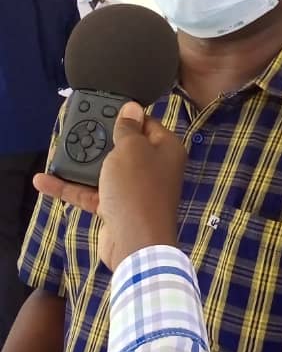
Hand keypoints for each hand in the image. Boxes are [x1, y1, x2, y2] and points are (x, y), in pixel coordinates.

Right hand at [34, 103, 185, 269]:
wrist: (136, 244)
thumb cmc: (137, 189)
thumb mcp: (130, 149)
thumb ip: (127, 128)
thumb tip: (131, 107)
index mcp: (166, 150)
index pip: (147, 124)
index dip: (126, 116)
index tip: (104, 108)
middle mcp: (153, 169)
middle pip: (123, 147)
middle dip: (99, 140)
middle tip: (76, 128)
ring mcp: (134, 190)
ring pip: (105, 170)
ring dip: (81, 164)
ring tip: (57, 152)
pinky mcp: (117, 208)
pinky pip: (92, 192)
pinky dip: (71, 187)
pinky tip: (45, 181)